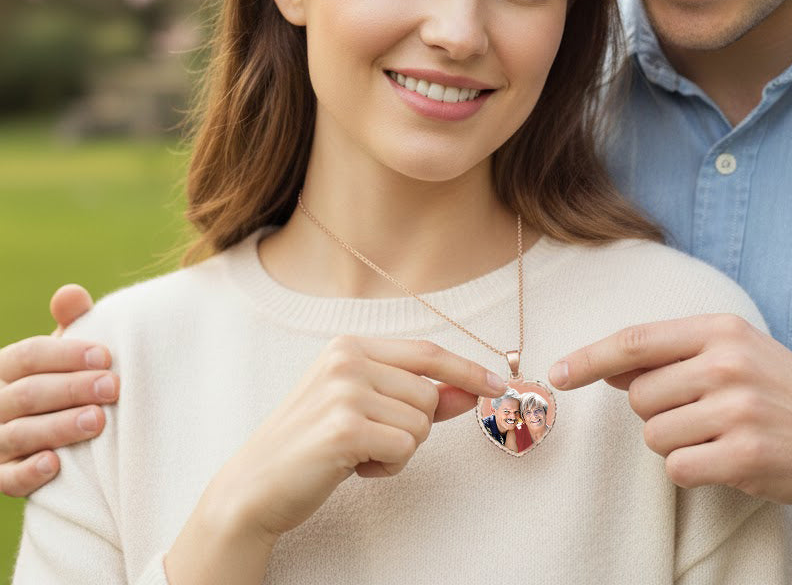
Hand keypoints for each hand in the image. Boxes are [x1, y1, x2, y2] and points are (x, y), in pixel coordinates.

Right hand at [0, 285, 117, 496]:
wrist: (50, 430)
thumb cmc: (63, 379)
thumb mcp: (64, 352)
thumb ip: (72, 322)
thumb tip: (71, 294)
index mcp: (6, 367)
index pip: (28, 355)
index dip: (66, 354)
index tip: (106, 356)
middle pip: (27, 394)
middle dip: (72, 389)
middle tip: (112, 387)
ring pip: (18, 434)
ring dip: (58, 427)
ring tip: (98, 420)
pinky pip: (5, 479)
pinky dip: (28, 473)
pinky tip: (55, 464)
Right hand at [197, 336, 505, 544]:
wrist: (253, 485)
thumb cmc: (311, 445)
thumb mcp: (363, 406)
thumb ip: (414, 394)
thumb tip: (472, 389)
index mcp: (350, 344)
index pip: (427, 352)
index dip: (467, 370)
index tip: (499, 384)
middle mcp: (348, 359)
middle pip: (430, 394)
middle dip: (415, 427)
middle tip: (372, 440)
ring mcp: (345, 391)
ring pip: (422, 424)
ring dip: (400, 450)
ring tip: (358, 453)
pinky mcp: (346, 428)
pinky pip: (405, 449)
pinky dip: (388, 468)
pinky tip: (353, 468)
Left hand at [549, 313, 791, 509]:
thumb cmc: (782, 391)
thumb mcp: (734, 352)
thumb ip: (673, 354)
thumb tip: (609, 367)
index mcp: (719, 329)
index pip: (635, 340)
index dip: (589, 358)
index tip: (558, 373)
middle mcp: (725, 363)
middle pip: (639, 396)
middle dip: (656, 412)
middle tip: (701, 413)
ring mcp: (737, 409)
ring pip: (654, 436)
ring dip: (675, 443)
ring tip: (718, 435)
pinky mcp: (745, 455)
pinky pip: (678, 469)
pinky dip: (693, 470)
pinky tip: (727, 460)